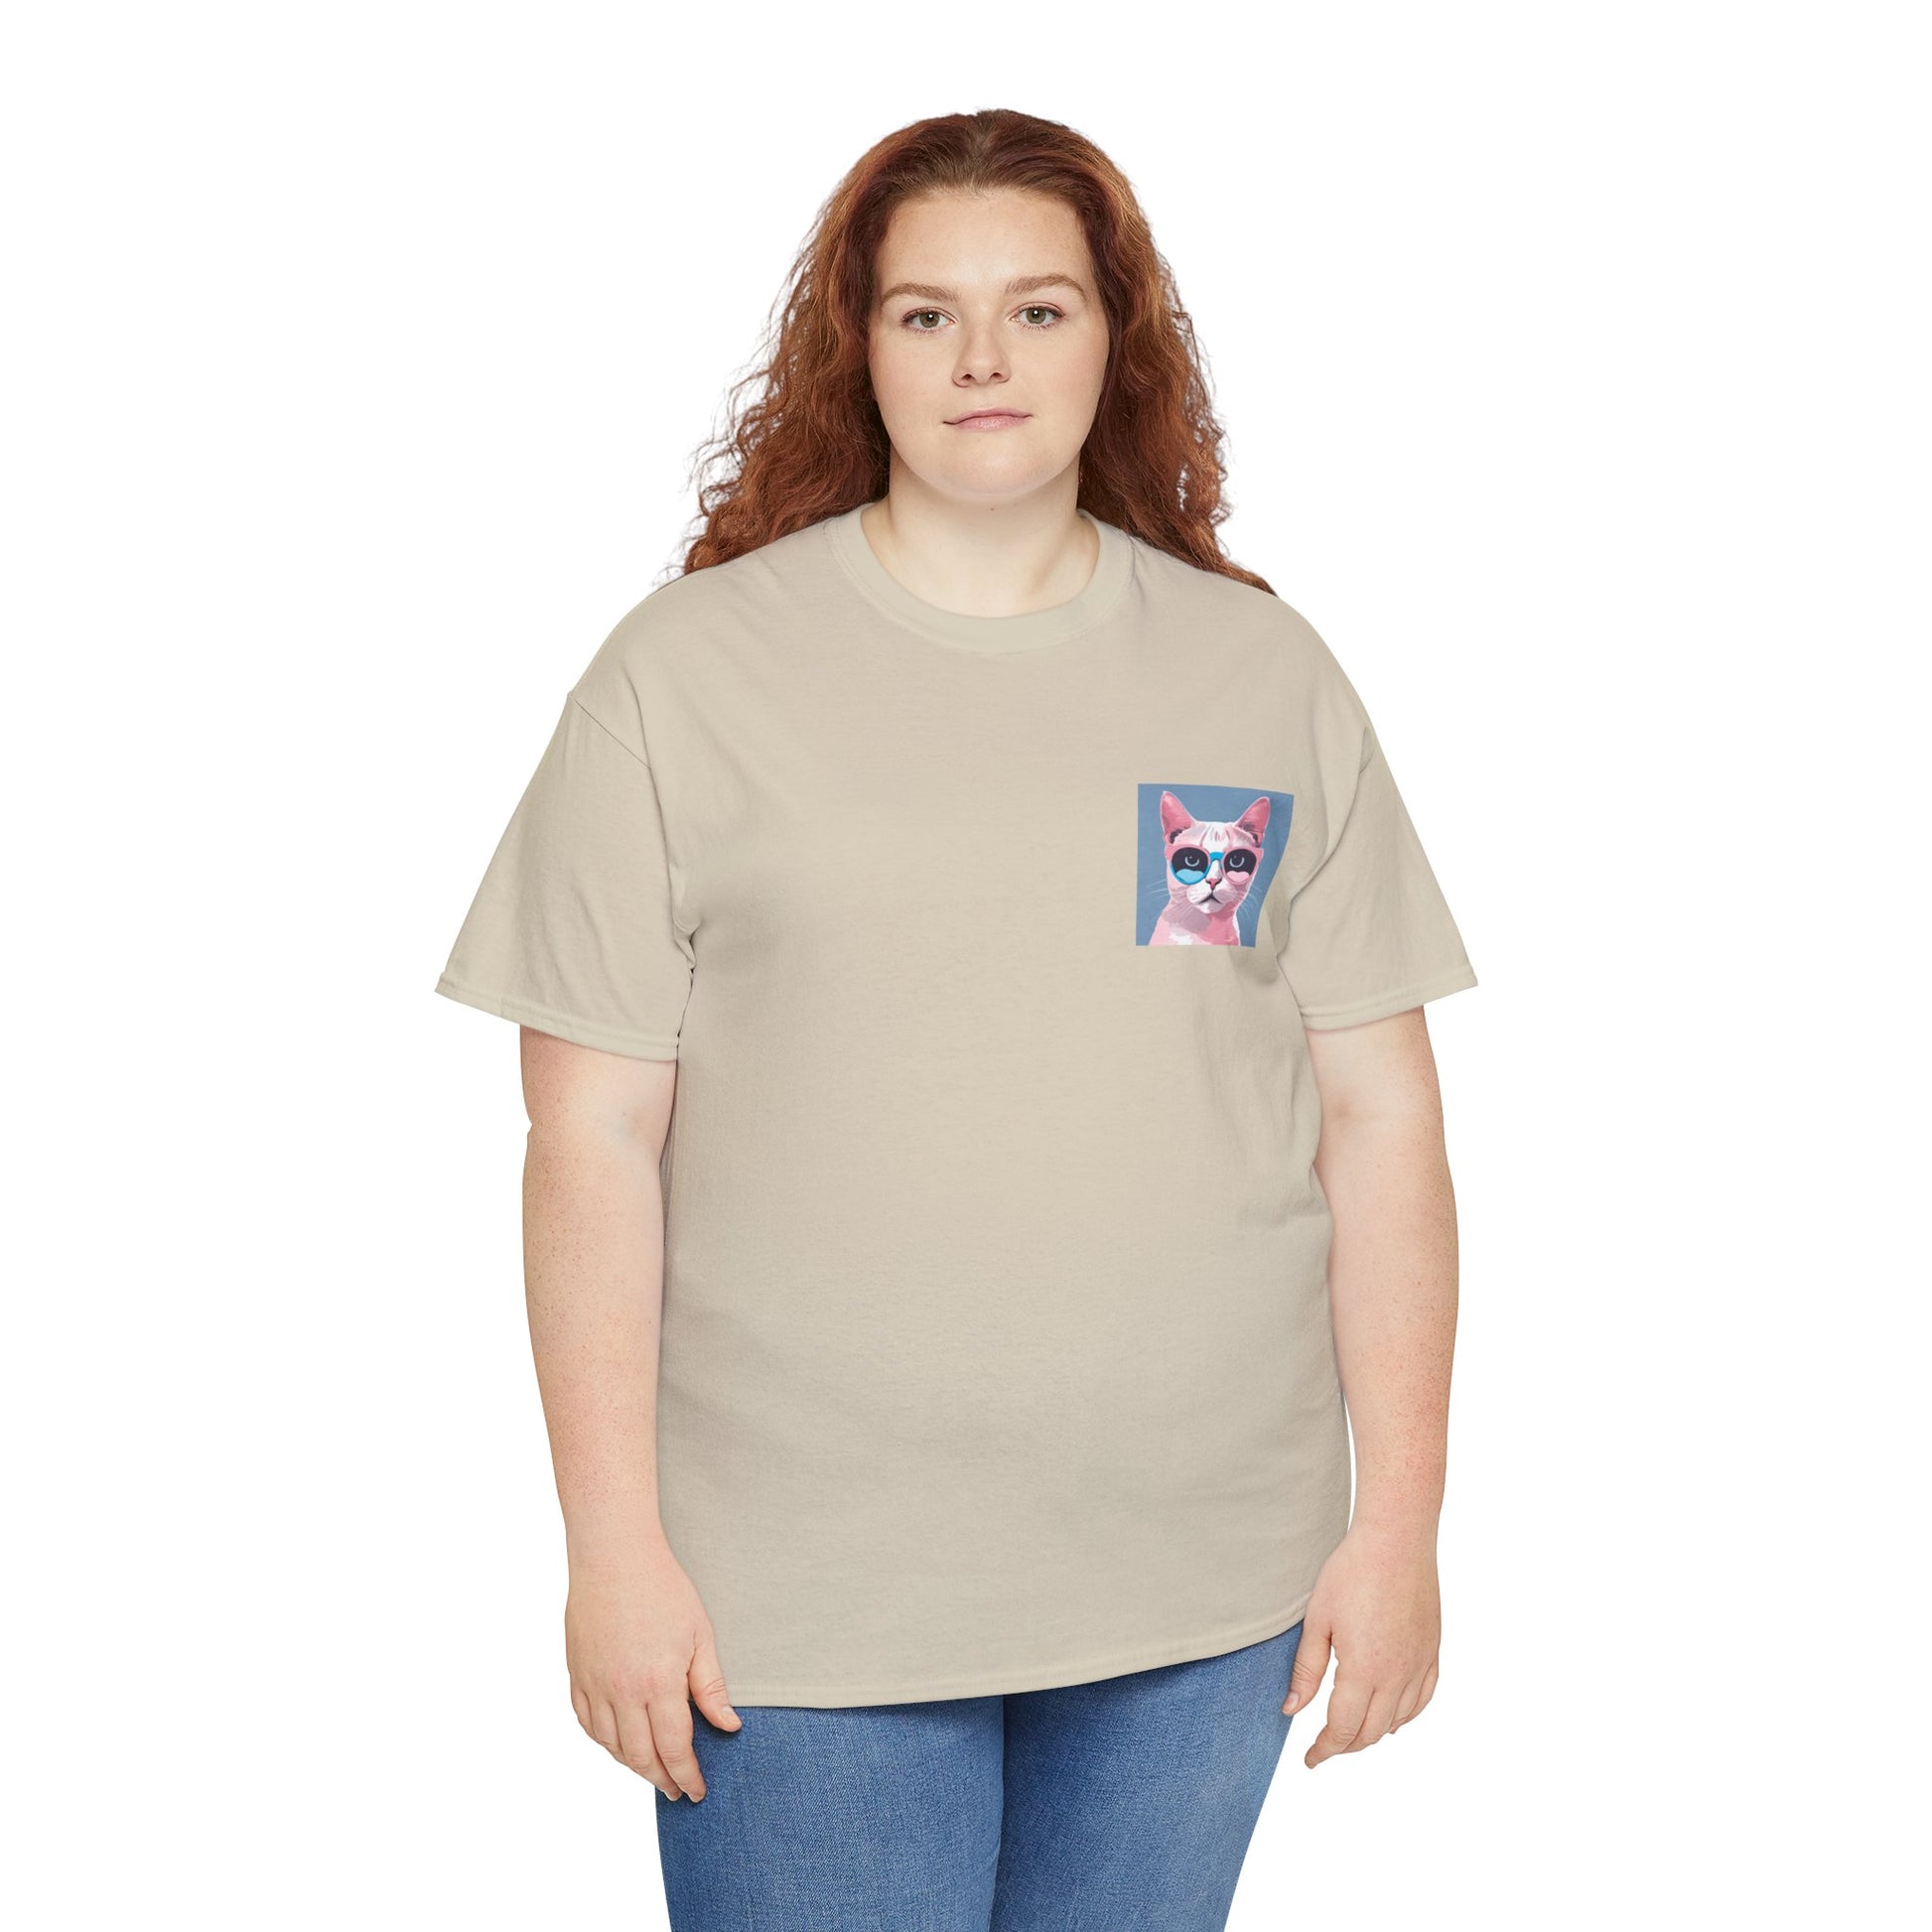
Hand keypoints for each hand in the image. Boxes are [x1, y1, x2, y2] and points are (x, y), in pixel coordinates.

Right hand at [564, 1538, 741, 1799]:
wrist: (614, 1557)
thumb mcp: (699, 1635)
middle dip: (662, 1779)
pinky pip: (587, 1724)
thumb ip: (710, 1686)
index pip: (674, 1747)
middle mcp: (622, 1692)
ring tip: (652, 1771)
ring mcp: (595, 1685)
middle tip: (677, 1790)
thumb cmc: (662, 1589)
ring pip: (611, 1746)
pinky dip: (604, 1742)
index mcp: (658, 1683)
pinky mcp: (577, 1675)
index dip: (687, 1774)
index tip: (697, 1790)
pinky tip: (618, 1744)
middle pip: (640, 1756)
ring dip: (633, 1765)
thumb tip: (728, 1726)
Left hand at [1281, 1522, 1440, 1767]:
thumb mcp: (1317, 1620)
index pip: (1344, 1729)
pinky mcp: (1432, 1651)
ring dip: (1374, 1733)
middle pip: (1371, 1732)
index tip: (1311, 1758)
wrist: (1396, 1540)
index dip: (1325, 1749)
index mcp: (1364, 1670)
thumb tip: (1291, 1711)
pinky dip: (1406, 1715)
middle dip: (1346, 1745)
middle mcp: (1397, 1675)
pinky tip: (1391, 1714)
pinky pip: (1423, 1698)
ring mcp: (1419, 1664)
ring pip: (1399, 1720)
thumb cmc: (1352, 1572)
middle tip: (1325, 1747)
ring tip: (1351, 1732)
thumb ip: (1306, 1670)